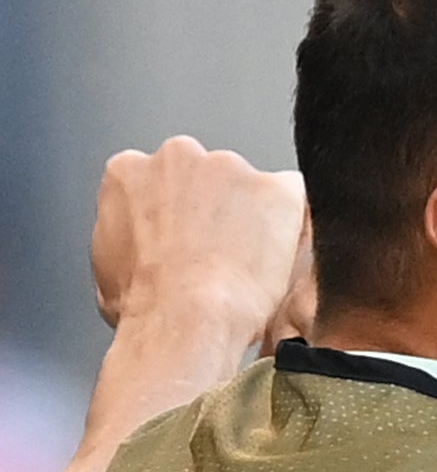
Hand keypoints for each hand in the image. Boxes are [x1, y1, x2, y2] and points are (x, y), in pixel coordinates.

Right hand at [90, 138, 309, 346]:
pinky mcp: (276, 188)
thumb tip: (137, 254)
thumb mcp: (109, 267)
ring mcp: (230, 167)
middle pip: (205, 176)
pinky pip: (293, 198)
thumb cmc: (146, 301)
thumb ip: (125, 240)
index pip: (159, 180)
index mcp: (129, 171)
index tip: (186, 237)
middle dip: (215, 207)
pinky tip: (282, 256)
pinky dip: (293, 224)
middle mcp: (178, 156)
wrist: (186, 314)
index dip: (177, 213)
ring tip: (249, 263)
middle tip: (220, 252)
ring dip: (254, 217)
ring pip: (250, 187)